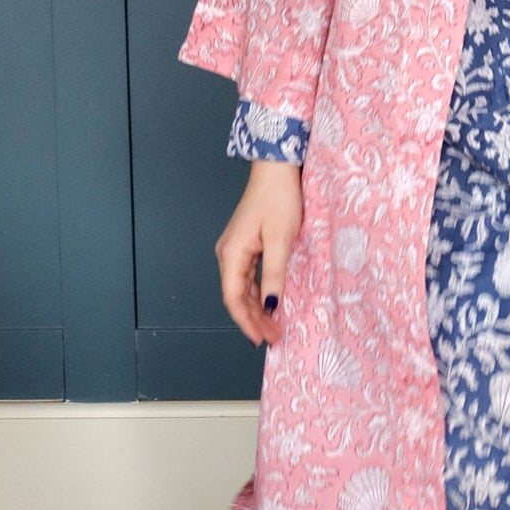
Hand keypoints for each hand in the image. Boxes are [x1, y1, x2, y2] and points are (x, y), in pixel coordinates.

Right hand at [215, 159, 303, 345]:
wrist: (276, 170)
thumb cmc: (279, 199)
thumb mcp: (281, 239)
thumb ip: (274, 274)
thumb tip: (270, 304)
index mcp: (232, 254)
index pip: (234, 298)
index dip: (247, 322)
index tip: (262, 339)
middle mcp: (228, 254)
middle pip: (236, 296)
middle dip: (254, 319)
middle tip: (274, 337)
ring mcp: (236, 249)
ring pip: (242, 288)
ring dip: (256, 308)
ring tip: (273, 326)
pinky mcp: (246, 244)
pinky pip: (248, 276)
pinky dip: (257, 292)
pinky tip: (269, 302)